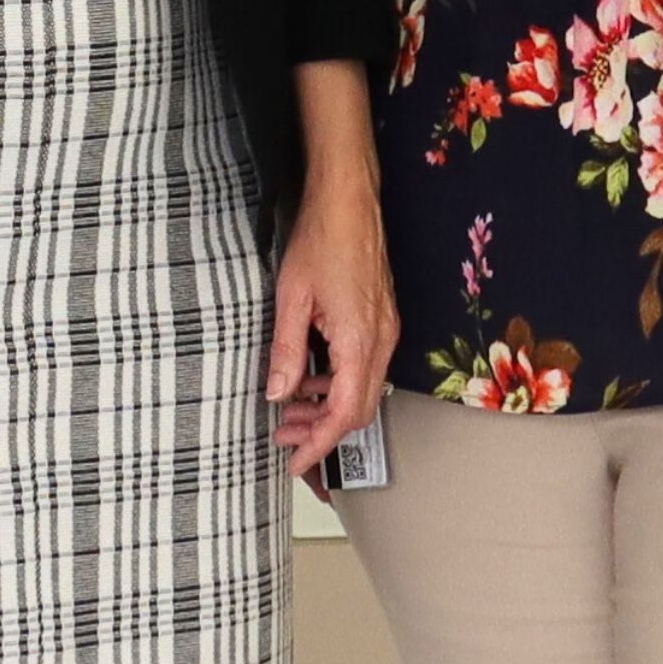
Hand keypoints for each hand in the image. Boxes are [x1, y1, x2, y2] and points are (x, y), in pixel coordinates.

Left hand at [268, 173, 394, 481]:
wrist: (350, 199)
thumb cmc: (322, 238)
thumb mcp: (291, 297)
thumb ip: (286, 350)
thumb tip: (277, 394)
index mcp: (360, 342)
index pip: (344, 414)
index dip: (319, 444)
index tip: (296, 463)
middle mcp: (381, 342)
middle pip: (359, 411)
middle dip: (322, 432)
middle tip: (284, 437)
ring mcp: (385, 331)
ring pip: (363, 392)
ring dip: (329, 408)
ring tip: (289, 410)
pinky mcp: (381, 321)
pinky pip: (365, 369)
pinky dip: (338, 384)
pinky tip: (310, 379)